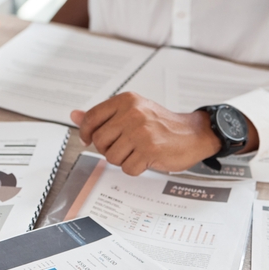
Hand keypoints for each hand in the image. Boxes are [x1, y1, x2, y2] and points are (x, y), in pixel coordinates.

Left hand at [71, 93, 221, 175]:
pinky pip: (127, 168)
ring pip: (112, 157)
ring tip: (137, 151)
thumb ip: (102, 115)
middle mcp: (133, 113)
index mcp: (126, 101)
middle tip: (124, 146)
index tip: (88, 139)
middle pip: (99, 141)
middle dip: (108, 149)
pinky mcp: (150, 150)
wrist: (194, 133)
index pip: (91, 118)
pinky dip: (135, 168)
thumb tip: (74, 115)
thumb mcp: (132, 111)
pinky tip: (146, 158)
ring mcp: (141, 132)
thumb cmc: (160, 124)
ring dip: (122, 159)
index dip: (85, 133)